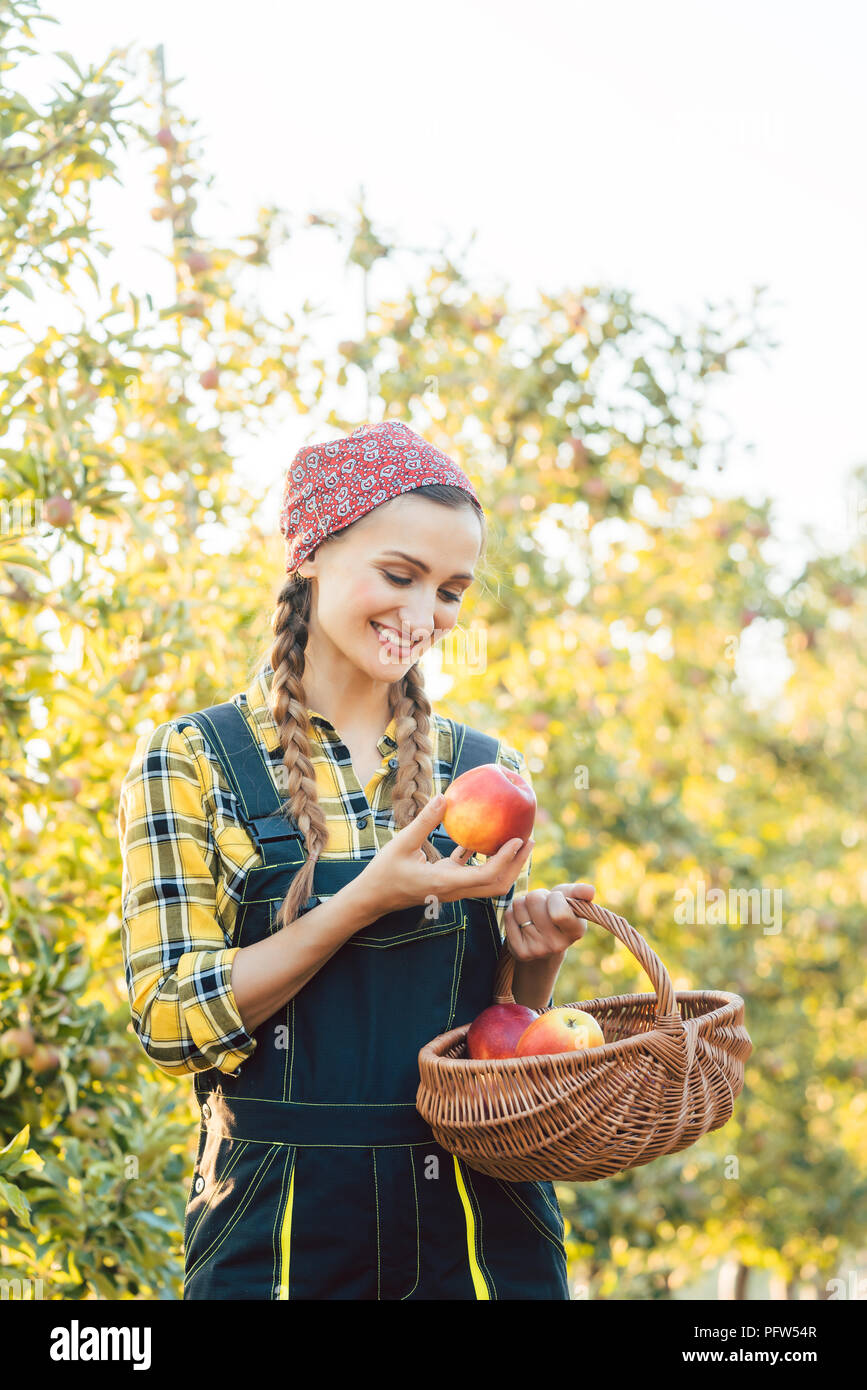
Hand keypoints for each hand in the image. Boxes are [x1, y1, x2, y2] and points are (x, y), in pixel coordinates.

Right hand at [352, 793, 533, 916]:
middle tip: (529, 838)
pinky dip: (484, 856)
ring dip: (505, 862)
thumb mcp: (402, 843)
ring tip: (516, 838)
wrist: (372, 898)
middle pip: (497, 883)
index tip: (519, 839)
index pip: (487, 875)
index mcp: (446, 883)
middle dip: (516, 864)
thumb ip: (424, 822)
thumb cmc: (384, 872)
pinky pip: (472, 870)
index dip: (507, 859)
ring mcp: (452, 887)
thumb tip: (445, 796)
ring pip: (488, 880)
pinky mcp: (447, 880)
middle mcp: (455, 889)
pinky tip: (486, 835)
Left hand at [504, 881, 594, 962]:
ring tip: (533, 914)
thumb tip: (590, 890)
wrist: (545, 943)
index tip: (556, 899)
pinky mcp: (520, 952)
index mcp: (576, 931)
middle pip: (534, 900)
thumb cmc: (560, 913)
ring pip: (519, 905)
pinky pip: (509, 916)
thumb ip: (580, 892)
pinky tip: (523, 922)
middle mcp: (558, 945)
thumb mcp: (570, 900)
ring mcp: (538, 950)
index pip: (559, 912)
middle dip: (537, 897)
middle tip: (542, 907)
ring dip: (524, 904)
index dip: (554, 897)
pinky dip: (513, 913)